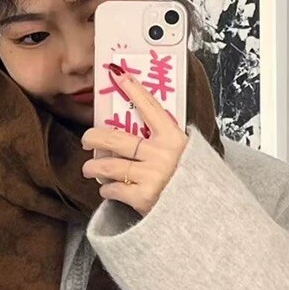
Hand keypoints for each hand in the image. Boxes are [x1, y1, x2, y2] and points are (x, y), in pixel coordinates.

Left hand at [81, 66, 188, 217]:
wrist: (202, 215)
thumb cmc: (190, 184)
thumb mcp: (186, 156)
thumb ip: (165, 142)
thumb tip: (135, 129)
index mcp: (174, 139)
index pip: (150, 108)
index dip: (132, 89)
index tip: (117, 74)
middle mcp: (162, 155)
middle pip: (116, 139)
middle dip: (94, 137)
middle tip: (86, 140)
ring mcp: (151, 176)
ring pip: (108, 165)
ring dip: (93, 167)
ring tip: (89, 168)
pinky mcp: (142, 198)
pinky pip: (112, 189)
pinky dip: (106, 190)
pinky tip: (108, 189)